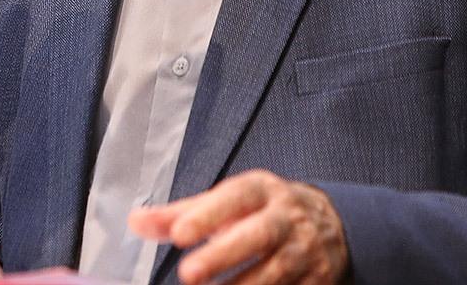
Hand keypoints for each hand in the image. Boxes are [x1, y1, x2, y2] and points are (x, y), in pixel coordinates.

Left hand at [129, 170, 348, 284]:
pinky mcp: (318, 282)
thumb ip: (182, 213)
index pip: (234, 198)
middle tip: (189, 274)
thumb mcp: (228, 203)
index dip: (207, 215)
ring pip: (275, 273)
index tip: (178, 234)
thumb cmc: (263, 212)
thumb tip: (135, 222)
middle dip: (223, 255)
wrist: (332, 224)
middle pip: (258, 235)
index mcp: (262, 191)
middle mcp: (287, 219)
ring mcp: (306, 252)